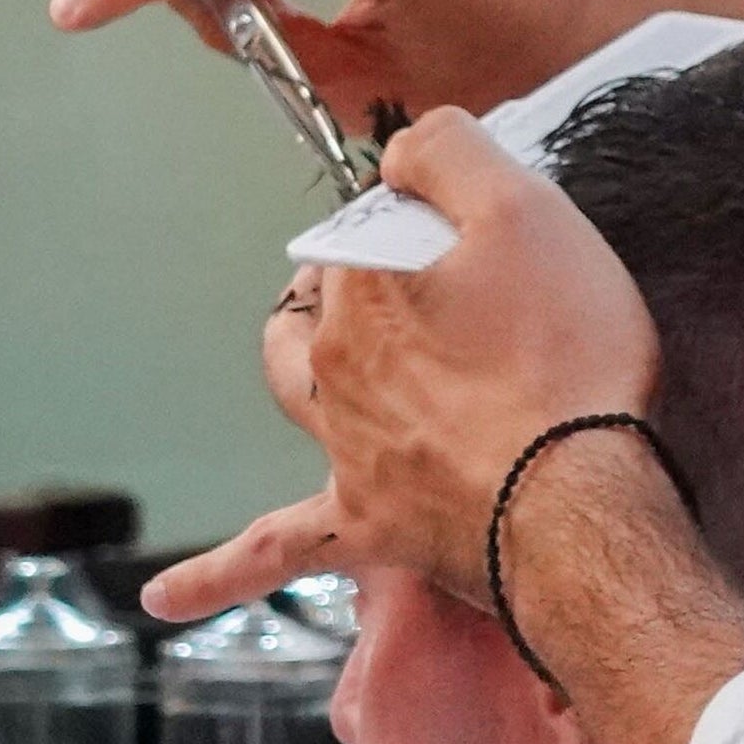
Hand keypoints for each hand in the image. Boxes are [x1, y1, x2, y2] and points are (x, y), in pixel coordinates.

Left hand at [160, 112, 661, 619]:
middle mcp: (335, 359)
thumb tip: (404, 146)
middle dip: (376, 276)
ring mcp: (343, 444)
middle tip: (449, 282)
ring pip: (292, 386)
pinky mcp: (365, 525)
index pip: (376, 217)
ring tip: (314, 349)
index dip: (430, 213)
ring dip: (297, 361)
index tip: (482, 228)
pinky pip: (272, 552)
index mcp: (367, 279)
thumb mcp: (529, 211)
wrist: (579, 503)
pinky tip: (164, 596)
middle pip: (335, 296)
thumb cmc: (566, 360)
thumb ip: (451, 151)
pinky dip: (213, 575)